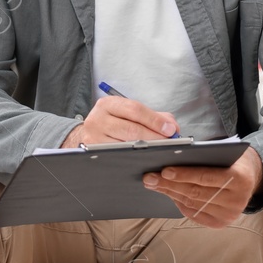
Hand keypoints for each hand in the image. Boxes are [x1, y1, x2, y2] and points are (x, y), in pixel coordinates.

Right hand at [62, 95, 178, 147]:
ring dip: (146, 149)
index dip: (155, 120)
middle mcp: (98, 119)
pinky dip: (134, 157)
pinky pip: (119, 156)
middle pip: (131, 129)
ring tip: (160, 150)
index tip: (170, 129)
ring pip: (126, 145)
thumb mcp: (129, 113)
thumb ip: (154, 116)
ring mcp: (94, 138)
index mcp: (108, 104)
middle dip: (154, 137)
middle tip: (169, 142)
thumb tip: (172, 127)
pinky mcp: (93, 153)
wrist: (90, 133)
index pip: (135, 110)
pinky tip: (145, 157)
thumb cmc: (114, 123)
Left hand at [142, 146, 262, 227]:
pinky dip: (180, 204)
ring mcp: (230, 214)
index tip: (164, 170)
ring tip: (154, 184)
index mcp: (239, 178)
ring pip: (193, 204)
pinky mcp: (222, 222)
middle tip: (150, 178)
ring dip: (170, 194)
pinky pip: (195, 214)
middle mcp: (237, 200)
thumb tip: (172, 158)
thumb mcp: (225, 152)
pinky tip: (169, 194)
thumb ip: (205, 156)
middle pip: (196, 192)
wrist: (252, 177)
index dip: (183, 174)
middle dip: (169, 185)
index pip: (205, 177)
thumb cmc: (233, 160)